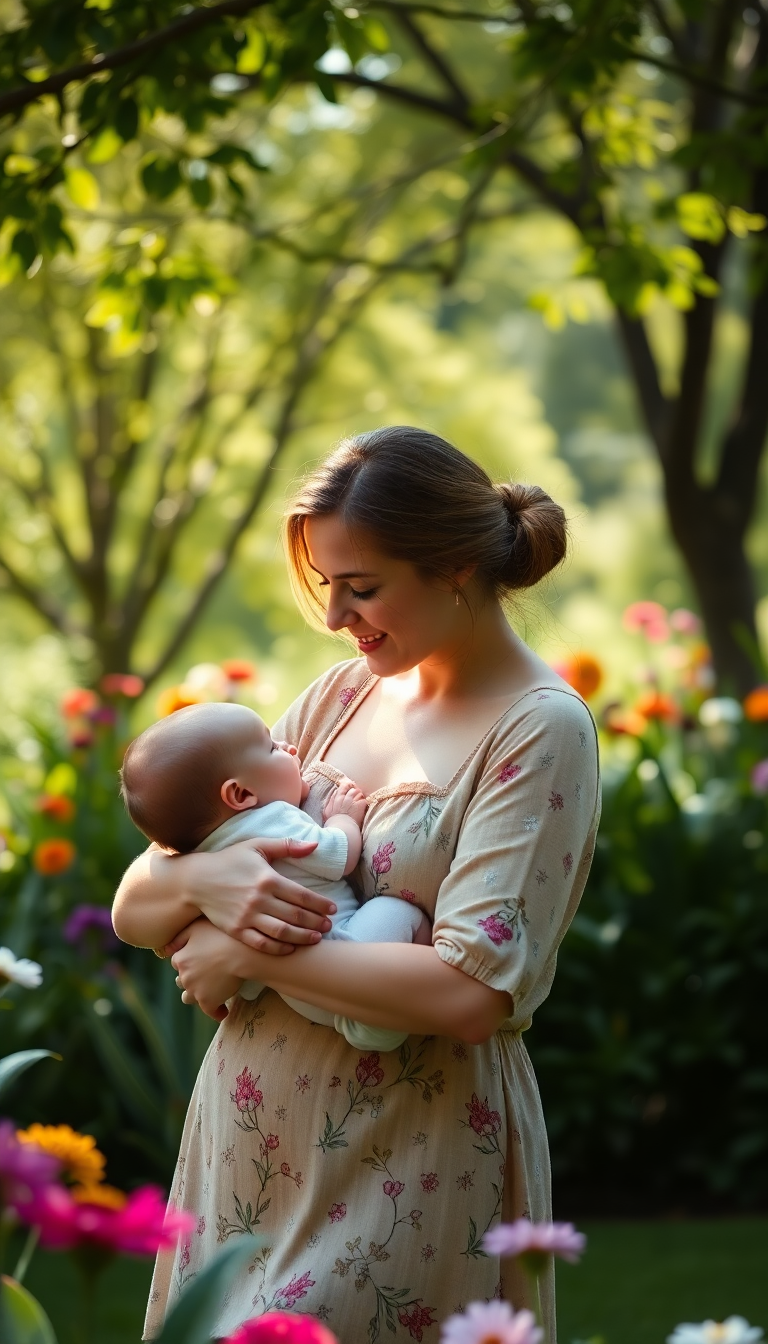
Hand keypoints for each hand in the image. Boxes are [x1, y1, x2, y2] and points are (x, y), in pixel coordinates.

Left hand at [169, 918, 245, 1020]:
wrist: (241, 953)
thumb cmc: (222, 936)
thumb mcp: (196, 928)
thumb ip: (179, 938)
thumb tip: (167, 950)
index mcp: (180, 959)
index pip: (178, 963)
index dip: (189, 961)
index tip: (199, 960)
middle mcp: (184, 977)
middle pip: (182, 981)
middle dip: (191, 978)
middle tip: (206, 974)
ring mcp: (195, 992)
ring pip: (189, 998)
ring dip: (197, 995)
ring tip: (211, 991)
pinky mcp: (209, 1003)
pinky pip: (211, 1012)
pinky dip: (217, 1011)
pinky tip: (224, 1009)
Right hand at [186, 836, 336, 953]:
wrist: (197, 880)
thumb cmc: (230, 860)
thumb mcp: (257, 846)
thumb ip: (287, 846)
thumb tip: (315, 845)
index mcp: (267, 879)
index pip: (302, 895)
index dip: (320, 904)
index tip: (333, 909)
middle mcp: (259, 900)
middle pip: (295, 916)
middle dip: (316, 922)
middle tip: (329, 926)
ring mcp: (247, 917)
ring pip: (281, 932)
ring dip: (302, 937)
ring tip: (316, 938)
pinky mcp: (236, 930)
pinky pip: (261, 943)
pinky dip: (278, 948)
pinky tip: (291, 948)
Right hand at [323, 776, 366, 827]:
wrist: (341, 829)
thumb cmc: (334, 822)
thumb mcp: (327, 811)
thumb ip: (331, 802)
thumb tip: (334, 795)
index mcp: (337, 798)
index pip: (342, 787)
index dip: (347, 786)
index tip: (349, 787)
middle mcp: (344, 798)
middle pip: (352, 789)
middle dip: (354, 791)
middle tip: (356, 795)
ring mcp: (353, 801)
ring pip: (358, 792)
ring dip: (359, 796)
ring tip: (359, 801)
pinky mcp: (360, 805)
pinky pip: (363, 800)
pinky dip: (363, 802)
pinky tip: (362, 806)